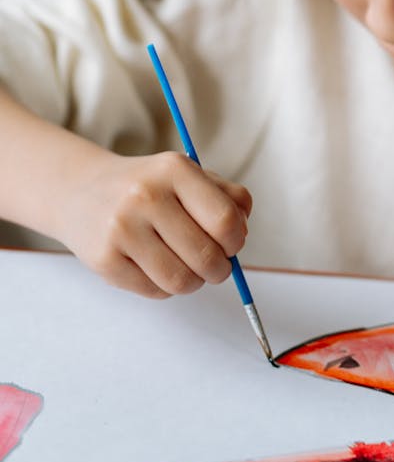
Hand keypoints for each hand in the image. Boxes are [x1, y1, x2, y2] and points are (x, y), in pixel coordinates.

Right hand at [56, 150, 251, 299]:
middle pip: (206, 256)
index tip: (232, 244)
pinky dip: (165, 287)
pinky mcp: (105, 260)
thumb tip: (243, 232)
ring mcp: (122, 229)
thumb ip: (227, 197)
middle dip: (220, 269)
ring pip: (181, 281)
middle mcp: (145, 196)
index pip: (225, 220)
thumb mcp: (188, 175)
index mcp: (174, 170)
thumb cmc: (149, 187)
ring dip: (194, 282)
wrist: (82, 191)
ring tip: (188, 268)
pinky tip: (157, 267)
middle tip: (215, 266)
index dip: (237, 240)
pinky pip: (155, 291)